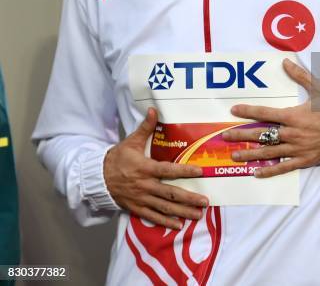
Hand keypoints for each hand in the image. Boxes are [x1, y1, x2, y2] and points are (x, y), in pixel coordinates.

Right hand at [103, 108, 207, 229]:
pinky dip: (165, 222)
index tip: (200, 172)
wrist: (98, 177)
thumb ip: (145, 127)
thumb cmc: (118, 158)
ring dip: (182, 212)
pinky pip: (153, 216)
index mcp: (145, 168)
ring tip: (198, 215)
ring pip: (164, 207)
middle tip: (205, 202)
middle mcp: (145, 185)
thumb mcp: (131, 141)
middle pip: (170, 193)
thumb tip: (154, 109)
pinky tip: (178, 225)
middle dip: (189, 199)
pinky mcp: (136, 208)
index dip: (184, 171)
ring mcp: (141, 199)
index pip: (168, 170)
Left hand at [222, 59, 319, 177]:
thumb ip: (301, 76)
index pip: (265, 113)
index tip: (234, 110)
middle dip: (241, 135)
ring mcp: (296, 149)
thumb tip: (286, 62)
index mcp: (293, 116)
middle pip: (261, 134)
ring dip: (250, 154)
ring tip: (235, 155)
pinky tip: (257, 173)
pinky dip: (270, 171)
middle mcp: (291, 133)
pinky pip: (283, 167)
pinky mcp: (303, 160)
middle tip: (225, 136)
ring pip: (268, 152)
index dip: (248, 111)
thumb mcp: (319, 89)